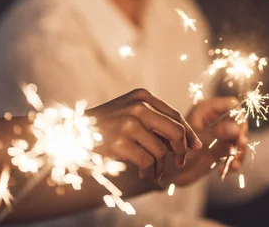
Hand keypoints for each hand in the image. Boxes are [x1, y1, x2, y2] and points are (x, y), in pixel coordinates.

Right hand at [88, 88, 202, 180]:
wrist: (72, 133)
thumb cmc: (105, 125)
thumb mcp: (129, 111)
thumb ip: (153, 119)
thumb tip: (184, 140)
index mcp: (142, 96)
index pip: (176, 116)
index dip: (188, 134)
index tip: (196, 147)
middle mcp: (138, 106)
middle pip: (175, 132)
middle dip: (181, 150)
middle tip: (180, 162)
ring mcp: (128, 123)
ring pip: (161, 151)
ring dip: (160, 166)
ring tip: (153, 171)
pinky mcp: (120, 142)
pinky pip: (147, 161)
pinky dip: (148, 171)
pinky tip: (142, 173)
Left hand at [162, 97, 248, 186]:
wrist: (165, 174)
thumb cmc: (174, 155)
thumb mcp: (197, 143)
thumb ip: (217, 134)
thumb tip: (236, 128)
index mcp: (206, 110)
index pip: (232, 105)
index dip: (239, 118)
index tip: (239, 135)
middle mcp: (213, 119)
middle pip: (239, 121)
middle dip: (241, 138)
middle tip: (238, 151)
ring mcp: (218, 133)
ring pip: (239, 137)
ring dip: (239, 152)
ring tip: (233, 165)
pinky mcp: (220, 147)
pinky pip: (234, 151)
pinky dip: (234, 160)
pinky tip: (227, 169)